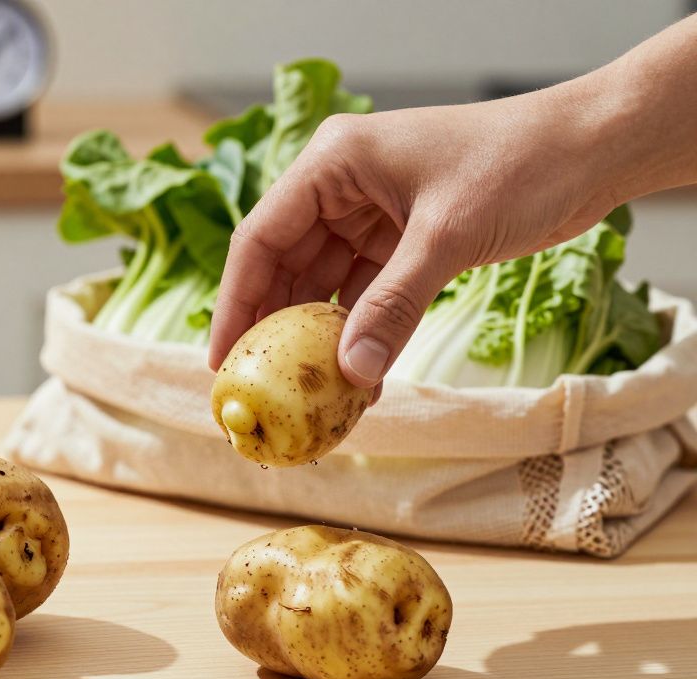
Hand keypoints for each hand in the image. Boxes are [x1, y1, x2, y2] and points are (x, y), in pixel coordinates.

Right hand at [207, 86, 621, 390]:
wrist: (594, 148)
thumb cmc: (520, 163)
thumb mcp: (446, 237)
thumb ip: (393, 305)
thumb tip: (350, 373)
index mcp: (332, 163)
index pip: (261, 239)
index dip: (235, 303)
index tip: (222, 360)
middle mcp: (340, 186)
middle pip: (284, 267)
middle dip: (273, 329)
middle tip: (257, 388)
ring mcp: (370, 213)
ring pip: (324, 285)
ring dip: (320, 337)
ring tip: (306, 392)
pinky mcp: (402, 238)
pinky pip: (366, 293)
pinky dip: (362, 332)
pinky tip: (357, 376)